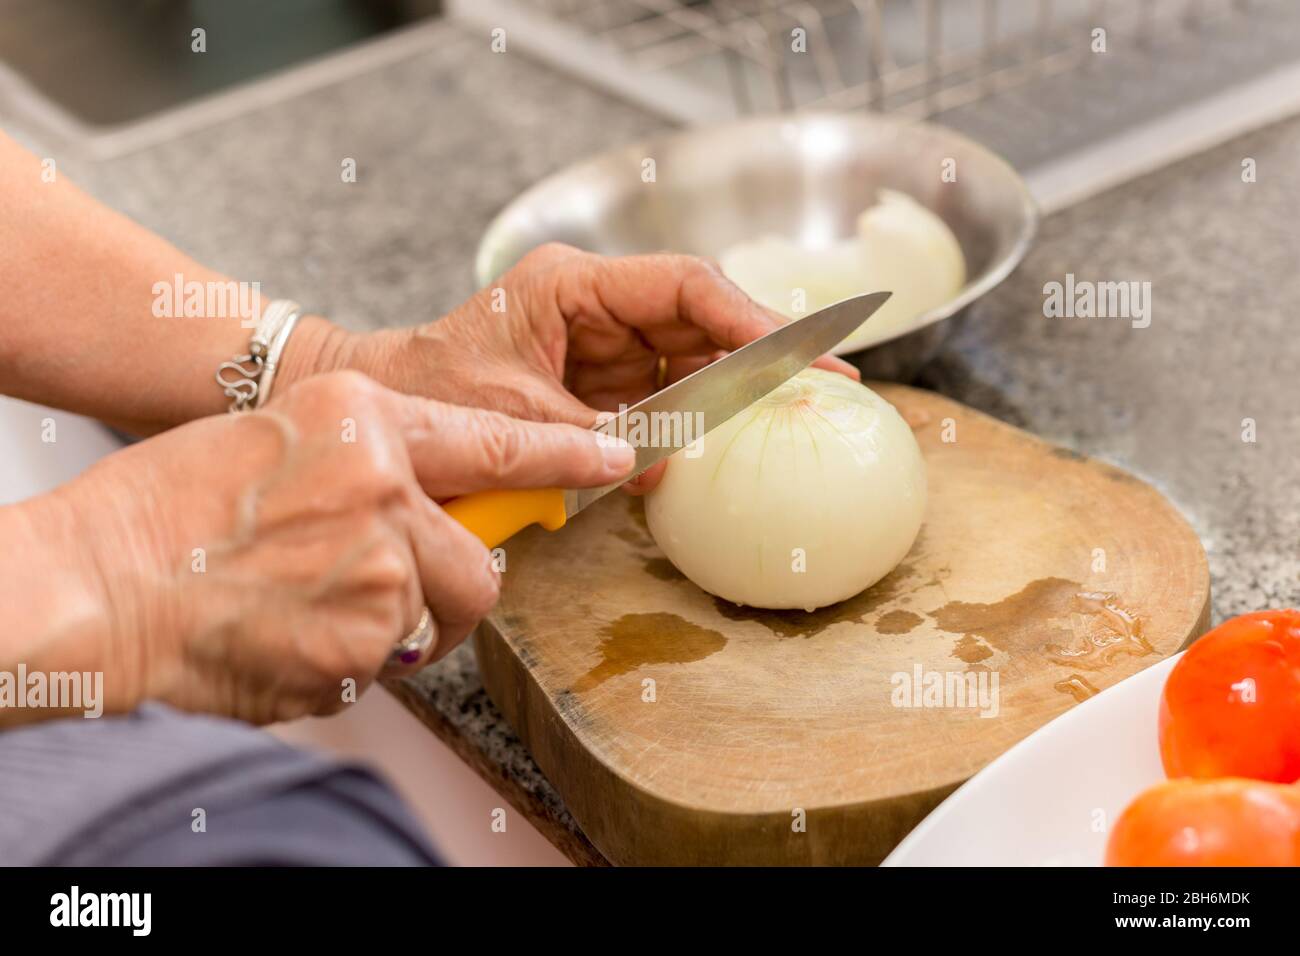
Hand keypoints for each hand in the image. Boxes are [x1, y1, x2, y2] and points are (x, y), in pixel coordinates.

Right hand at [49, 371, 633, 723]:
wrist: (96, 581)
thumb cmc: (166, 513)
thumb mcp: (279, 441)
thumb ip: (370, 465)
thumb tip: (431, 508)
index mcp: (363, 419)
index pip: (493, 442)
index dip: (562, 458)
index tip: (613, 460)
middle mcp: (385, 484)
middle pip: (477, 561)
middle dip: (452, 590)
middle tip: (397, 595)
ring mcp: (380, 565)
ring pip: (434, 620)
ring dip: (389, 630)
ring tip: (307, 612)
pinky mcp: (365, 641)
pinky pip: (388, 666)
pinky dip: (349, 665)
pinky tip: (288, 638)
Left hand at [291, 246, 859, 490]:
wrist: (388, 406)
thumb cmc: (431, 393)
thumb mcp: (511, 420)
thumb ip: (590, 442)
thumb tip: (663, 467)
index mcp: (571, 286)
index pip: (684, 287)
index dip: (751, 317)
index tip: (802, 352)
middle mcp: (597, 303)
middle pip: (702, 315)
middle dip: (764, 349)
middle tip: (832, 381)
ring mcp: (603, 339)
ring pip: (693, 352)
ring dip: (737, 387)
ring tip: (797, 413)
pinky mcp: (603, 377)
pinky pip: (668, 390)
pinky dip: (698, 416)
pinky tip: (731, 438)